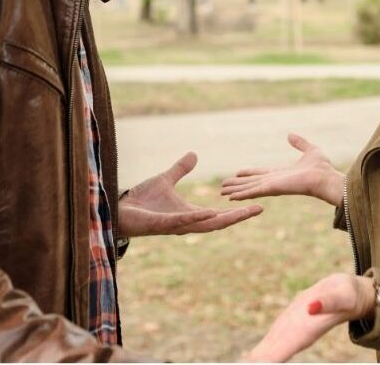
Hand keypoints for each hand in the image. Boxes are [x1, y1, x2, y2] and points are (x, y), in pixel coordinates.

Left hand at [119, 152, 262, 236]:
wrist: (120, 209)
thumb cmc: (141, 200)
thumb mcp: (165, 180)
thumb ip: (181, 170)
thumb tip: (194, 155)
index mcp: (190, 214)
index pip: (219, 214)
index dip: (237, 210)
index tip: (257, 204)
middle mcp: (187, 223)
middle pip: (219, 222)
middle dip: (239, 216)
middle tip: (259, 208)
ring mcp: (176, 225)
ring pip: (206, 224)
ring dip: (224, 218)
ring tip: (243, 212)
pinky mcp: (163, 224)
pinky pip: (183, 221)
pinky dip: (197, 217)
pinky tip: (211, 212)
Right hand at [220, 133, 343, 206]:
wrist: (326, 179)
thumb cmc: (322, 168)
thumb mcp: (310, 150)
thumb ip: (299, 143)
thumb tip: (290, 134)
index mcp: (282, 173)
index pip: (261, 173)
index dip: (249, 174)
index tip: (238, 173)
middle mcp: (274, 181)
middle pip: (251, 182)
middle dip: (238, 184)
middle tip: (223, 186)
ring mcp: (272, 186)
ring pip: (249, 188)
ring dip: (235, 190)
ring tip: (222, 192)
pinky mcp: (272, 189)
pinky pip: (253, 191)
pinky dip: (241, 194)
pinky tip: (230, 197)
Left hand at [243, 273, 374, 361]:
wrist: (348, 294)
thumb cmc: (348, 295)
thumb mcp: (343, 295)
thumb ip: (329, 302)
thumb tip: (312, 307)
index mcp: (306, 330)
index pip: (281, 349)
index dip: (266, 359)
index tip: (251, 364)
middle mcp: (296, 335)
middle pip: (272, 355)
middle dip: (258, 362)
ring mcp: (290, 331)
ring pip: (269, 350)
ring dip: (256, 360)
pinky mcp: (288, 324)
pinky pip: (271, 341)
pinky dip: (260, 353)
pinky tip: (251, 360)